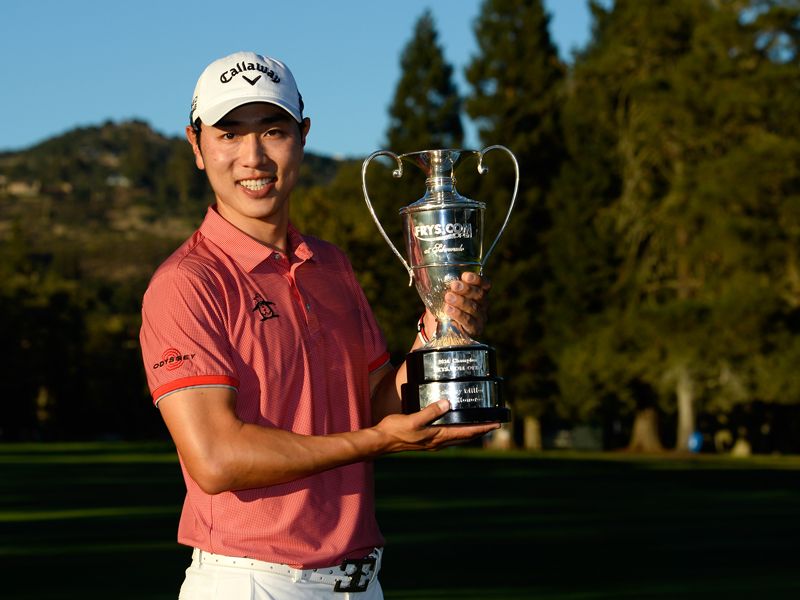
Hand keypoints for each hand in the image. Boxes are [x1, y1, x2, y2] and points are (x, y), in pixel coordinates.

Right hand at [373, 399, 499, 452]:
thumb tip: (448, 403)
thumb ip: (431, 411)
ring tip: (479, 424)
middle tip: (493, 422)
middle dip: (480, 430)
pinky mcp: (426, 439)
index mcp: (438, 437)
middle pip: (466, 436)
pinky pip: (448, 435)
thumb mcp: (414, 419)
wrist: (381, 442)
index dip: (483, 427)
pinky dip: (457, 431)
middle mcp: (438, 442)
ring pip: (458, 437)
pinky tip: (454, 424)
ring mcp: (432, 442)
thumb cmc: (396, 430)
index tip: (497, 423)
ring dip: (470, 431)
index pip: (467, 432)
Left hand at [425, 271, 490, 337]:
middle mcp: (482, 305)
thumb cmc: (442, 306)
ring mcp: (480, 318)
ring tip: (448, 297)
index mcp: (478, 293)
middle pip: (480, 295)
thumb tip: (422, 266)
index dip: (477, 279)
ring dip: (461, 301)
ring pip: (474, 308)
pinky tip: (448, 309)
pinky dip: (458, 314)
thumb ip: (439, 283)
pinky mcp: (474, 330)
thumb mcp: (441, 294)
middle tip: (454, 285)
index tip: (465, 276)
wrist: (438, 328)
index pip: (485, 284)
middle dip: (467, 289)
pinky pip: (468, 321)